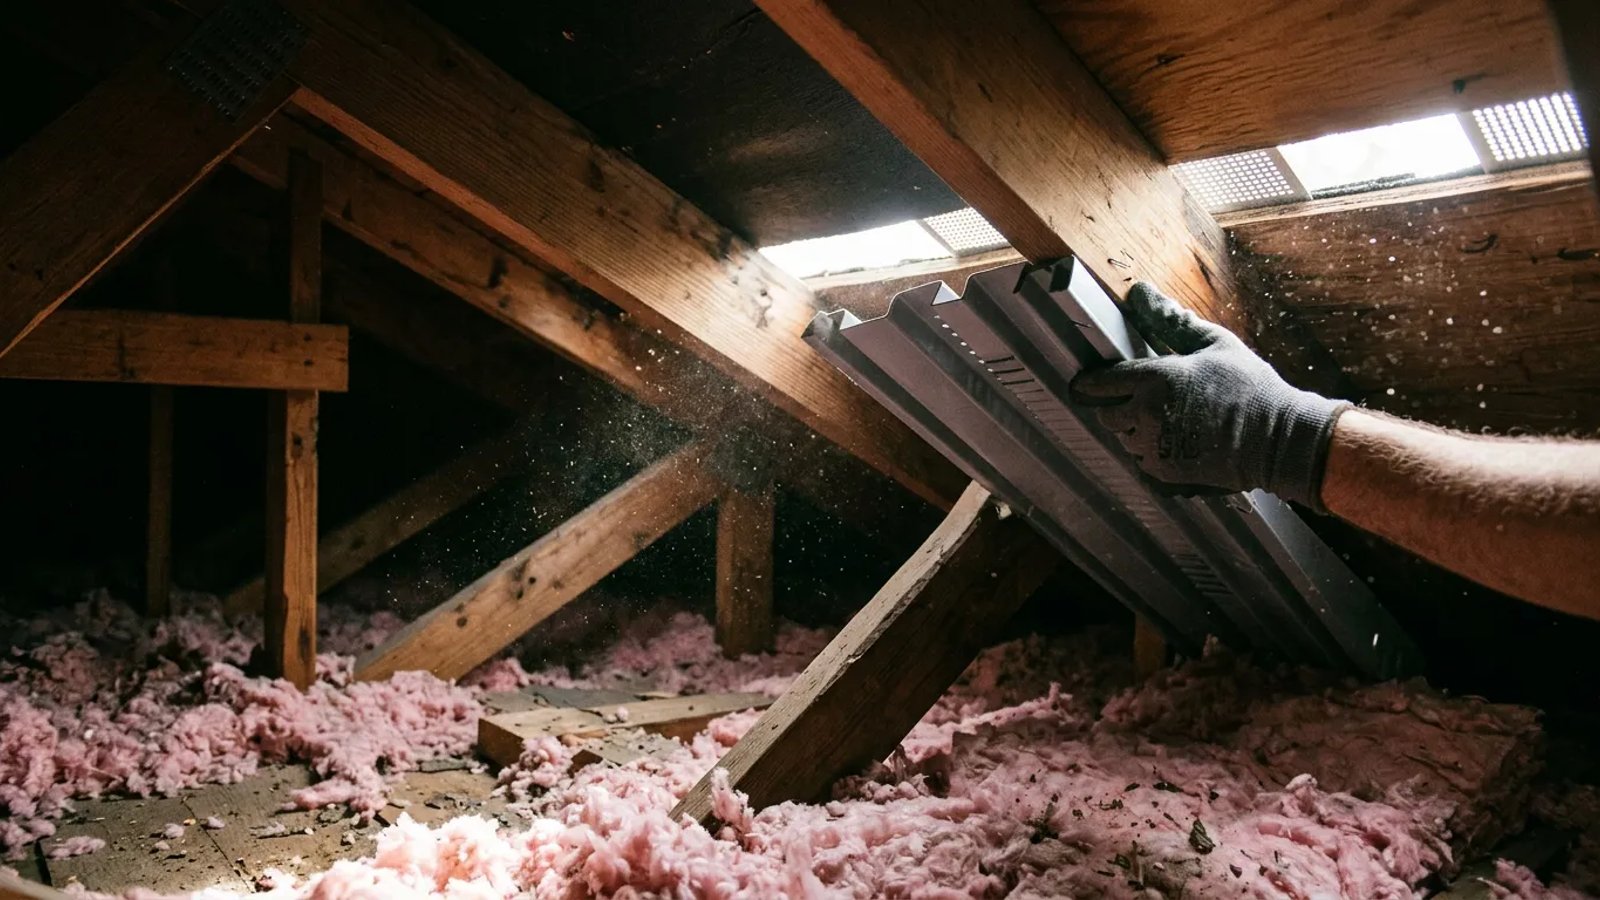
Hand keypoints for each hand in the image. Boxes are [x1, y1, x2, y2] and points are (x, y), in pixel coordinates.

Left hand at [1069, 283, 1349, 511]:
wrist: (1277, 441)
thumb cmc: (1249, 388)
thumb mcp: (1213, 343)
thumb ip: (1170, 320)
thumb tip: (1140, 292)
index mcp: (1155, 379)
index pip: (1097, 383)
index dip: (1089, 383)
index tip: (1088, 381)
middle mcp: (1146, 415)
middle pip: (1105, 414)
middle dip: (1116, 405)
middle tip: (1141, 398)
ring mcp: (1154, 447)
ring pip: (1123, 438)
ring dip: (1135, 429)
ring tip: (1170, 418)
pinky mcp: (1164, 472)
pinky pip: (1141, 460)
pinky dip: (1152, 451)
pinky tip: (1179, 438)